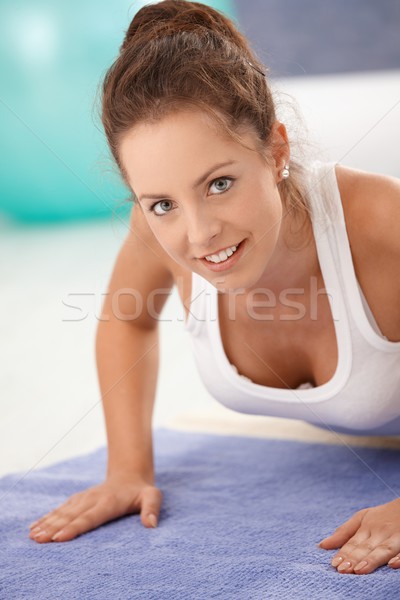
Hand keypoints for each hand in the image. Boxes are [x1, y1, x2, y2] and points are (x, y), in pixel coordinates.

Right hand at [28, 474, 162, 542]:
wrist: (130, 474)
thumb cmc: (141, 491)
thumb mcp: (152, 497)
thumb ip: (152, 509)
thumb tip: (151, 524)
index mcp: (109, 502)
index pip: (90, 517)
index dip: (75, 527)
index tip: (60, 537)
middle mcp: (93, 499)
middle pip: (71, 516)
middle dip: (54, 527)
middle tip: (39, 539)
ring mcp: (84, 498)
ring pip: (63, 512)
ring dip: (47, 523)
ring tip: (33, 535)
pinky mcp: (78, 499)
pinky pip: (61, 509)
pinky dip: (47, 517)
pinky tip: (35, 526)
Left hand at [318, 498, 399, 573]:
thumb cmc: (382, 515)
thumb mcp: (362, 518)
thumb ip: (344, 532)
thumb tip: (321, 545)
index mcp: (367, 528)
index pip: (354, 543)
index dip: (344, 554)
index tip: (334, 564)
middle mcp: (380, 533)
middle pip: (366, 547)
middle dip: (354, 558)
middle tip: (342, 570)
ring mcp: (396, 537)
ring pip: (384, 549)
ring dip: (372, 559)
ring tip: (360, 570)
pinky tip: (392, 564)